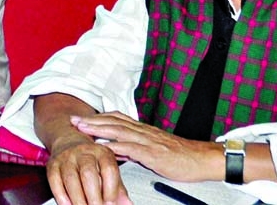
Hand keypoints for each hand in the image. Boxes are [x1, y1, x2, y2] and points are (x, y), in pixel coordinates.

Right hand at [46, 130, 130, 204]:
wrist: (68, 140)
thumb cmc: (92, 159)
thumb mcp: (108, 169)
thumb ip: (118, 188)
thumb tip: (128, 204)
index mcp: (102, 152)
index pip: (109, 169)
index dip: (111, 189)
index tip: (111, 204)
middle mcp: (84, 152)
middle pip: (88, 173)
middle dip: (93, 197)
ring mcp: (66, 157)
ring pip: (71, 178)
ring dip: (78, 199)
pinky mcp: (53, 164)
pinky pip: (55, 181)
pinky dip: (61, 196)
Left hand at [71, 112, 221, 181]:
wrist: (202, 159)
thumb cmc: (179, 155)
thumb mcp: (153, 148)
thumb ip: (134, 147)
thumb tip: (114, 149)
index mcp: (143, 130)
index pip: (116, 118)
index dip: (98, 117)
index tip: (81, 118)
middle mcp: (143, 132)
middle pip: (113, 121)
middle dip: (92, 120)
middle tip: (74, 120)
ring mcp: (148, 141)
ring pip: (119, 131)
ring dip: (99, 129)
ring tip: (83, 129)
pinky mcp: (154, 154)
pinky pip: (132, 148)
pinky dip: (117, 146)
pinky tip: (105, 148)